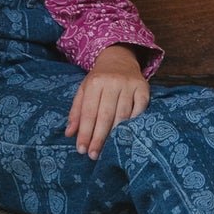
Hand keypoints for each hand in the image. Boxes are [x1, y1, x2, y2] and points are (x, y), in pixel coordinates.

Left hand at [65, 44, 148, 158]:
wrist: (119, 58)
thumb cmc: (99, 79)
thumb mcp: (84, 90)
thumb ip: (76, 112)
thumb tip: (69, 134)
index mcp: (95, 82)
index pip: (89, 112)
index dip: (85, 132)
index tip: (81, 150)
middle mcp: (112, 82)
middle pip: (105, 115)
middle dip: (98, 138)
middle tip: (93, 155)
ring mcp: (129, 85)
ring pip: (122, 115)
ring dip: (115, 135)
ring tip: (107, 150)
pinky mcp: (144, 88)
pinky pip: (139, 110)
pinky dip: (133, 124)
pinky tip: (126, 136)